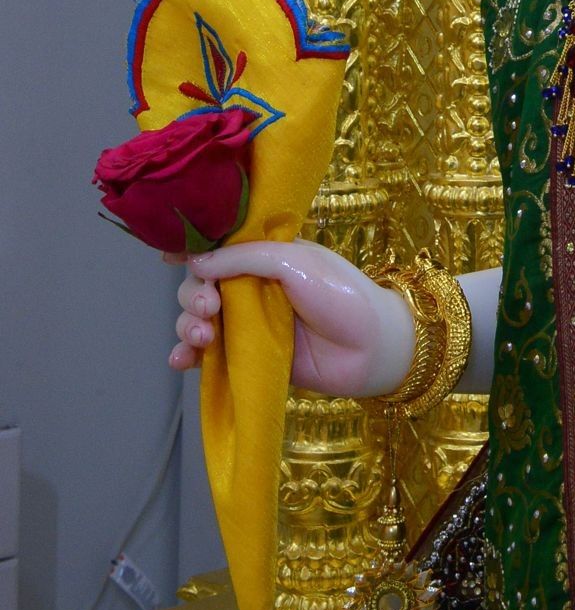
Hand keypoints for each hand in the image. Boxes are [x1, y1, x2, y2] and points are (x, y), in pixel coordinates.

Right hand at [168, 238, 415, 397]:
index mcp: (266, 255)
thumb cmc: (341, 295)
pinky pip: (208, 356)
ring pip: (199, 320)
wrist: (371, 349)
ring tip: (203, 336)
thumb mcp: (295, 261)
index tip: (169, 255)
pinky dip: (187, 356)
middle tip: (211, 308)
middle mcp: (253, 287)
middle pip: (201, 286)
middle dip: (193, 295)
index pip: (219, 248)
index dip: (193, 250)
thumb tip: (196, 262)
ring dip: (188, 325)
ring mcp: (249, 324)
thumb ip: (246, 258)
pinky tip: (181, 361)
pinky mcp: (249, 357)